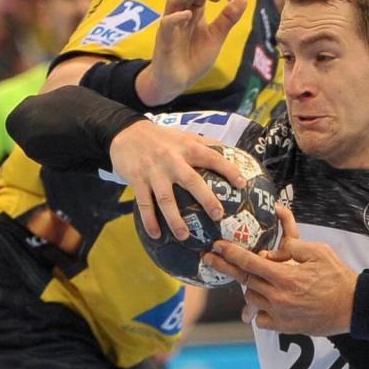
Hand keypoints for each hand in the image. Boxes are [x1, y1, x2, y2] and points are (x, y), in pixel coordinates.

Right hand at [109, 120, 245, 239]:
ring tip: (184, 236)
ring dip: (175, 219)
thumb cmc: (162, 138)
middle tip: (218, 216)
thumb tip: (234, 152)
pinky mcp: (137, 179)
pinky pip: (144, 203)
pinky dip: (149, 220)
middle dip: (206, 199)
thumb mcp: (184, 135)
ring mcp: (153, 171)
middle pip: (191, 180)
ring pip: (165, 198)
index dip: (228, 169)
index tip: (242, 184)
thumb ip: (205, 144)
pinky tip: (156, 235)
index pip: (212, 157)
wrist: (126, 132)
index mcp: (187, 147)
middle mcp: (172, 159)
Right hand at [136, 0, 246, 105]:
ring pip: (174, 0)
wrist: (178, 83)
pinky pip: (166, 24)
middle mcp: (180, 16)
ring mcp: (171, 27)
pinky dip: (176, 17)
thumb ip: (227, 20)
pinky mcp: (164, 40)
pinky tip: (189, 15)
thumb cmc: (194, 59)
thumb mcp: (215, 38)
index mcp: (193, 14)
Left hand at [203, 204, 357, 334]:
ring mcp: (280, 314)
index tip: (217, 246)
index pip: (249, 263)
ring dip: (251, 287)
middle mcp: (278, 296)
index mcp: (285, 276)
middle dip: (225, 267)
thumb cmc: (337, 276)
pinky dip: (259, 309)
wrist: (353, 307)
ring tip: (258, 279)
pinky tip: (266, 300)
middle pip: (244, 280)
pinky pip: (260, 318)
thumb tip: (269, 254)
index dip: (230, 254)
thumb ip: (291, 247)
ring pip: (251, 298)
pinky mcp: (284, 328)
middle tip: (210, 257)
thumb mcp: (317, 251)